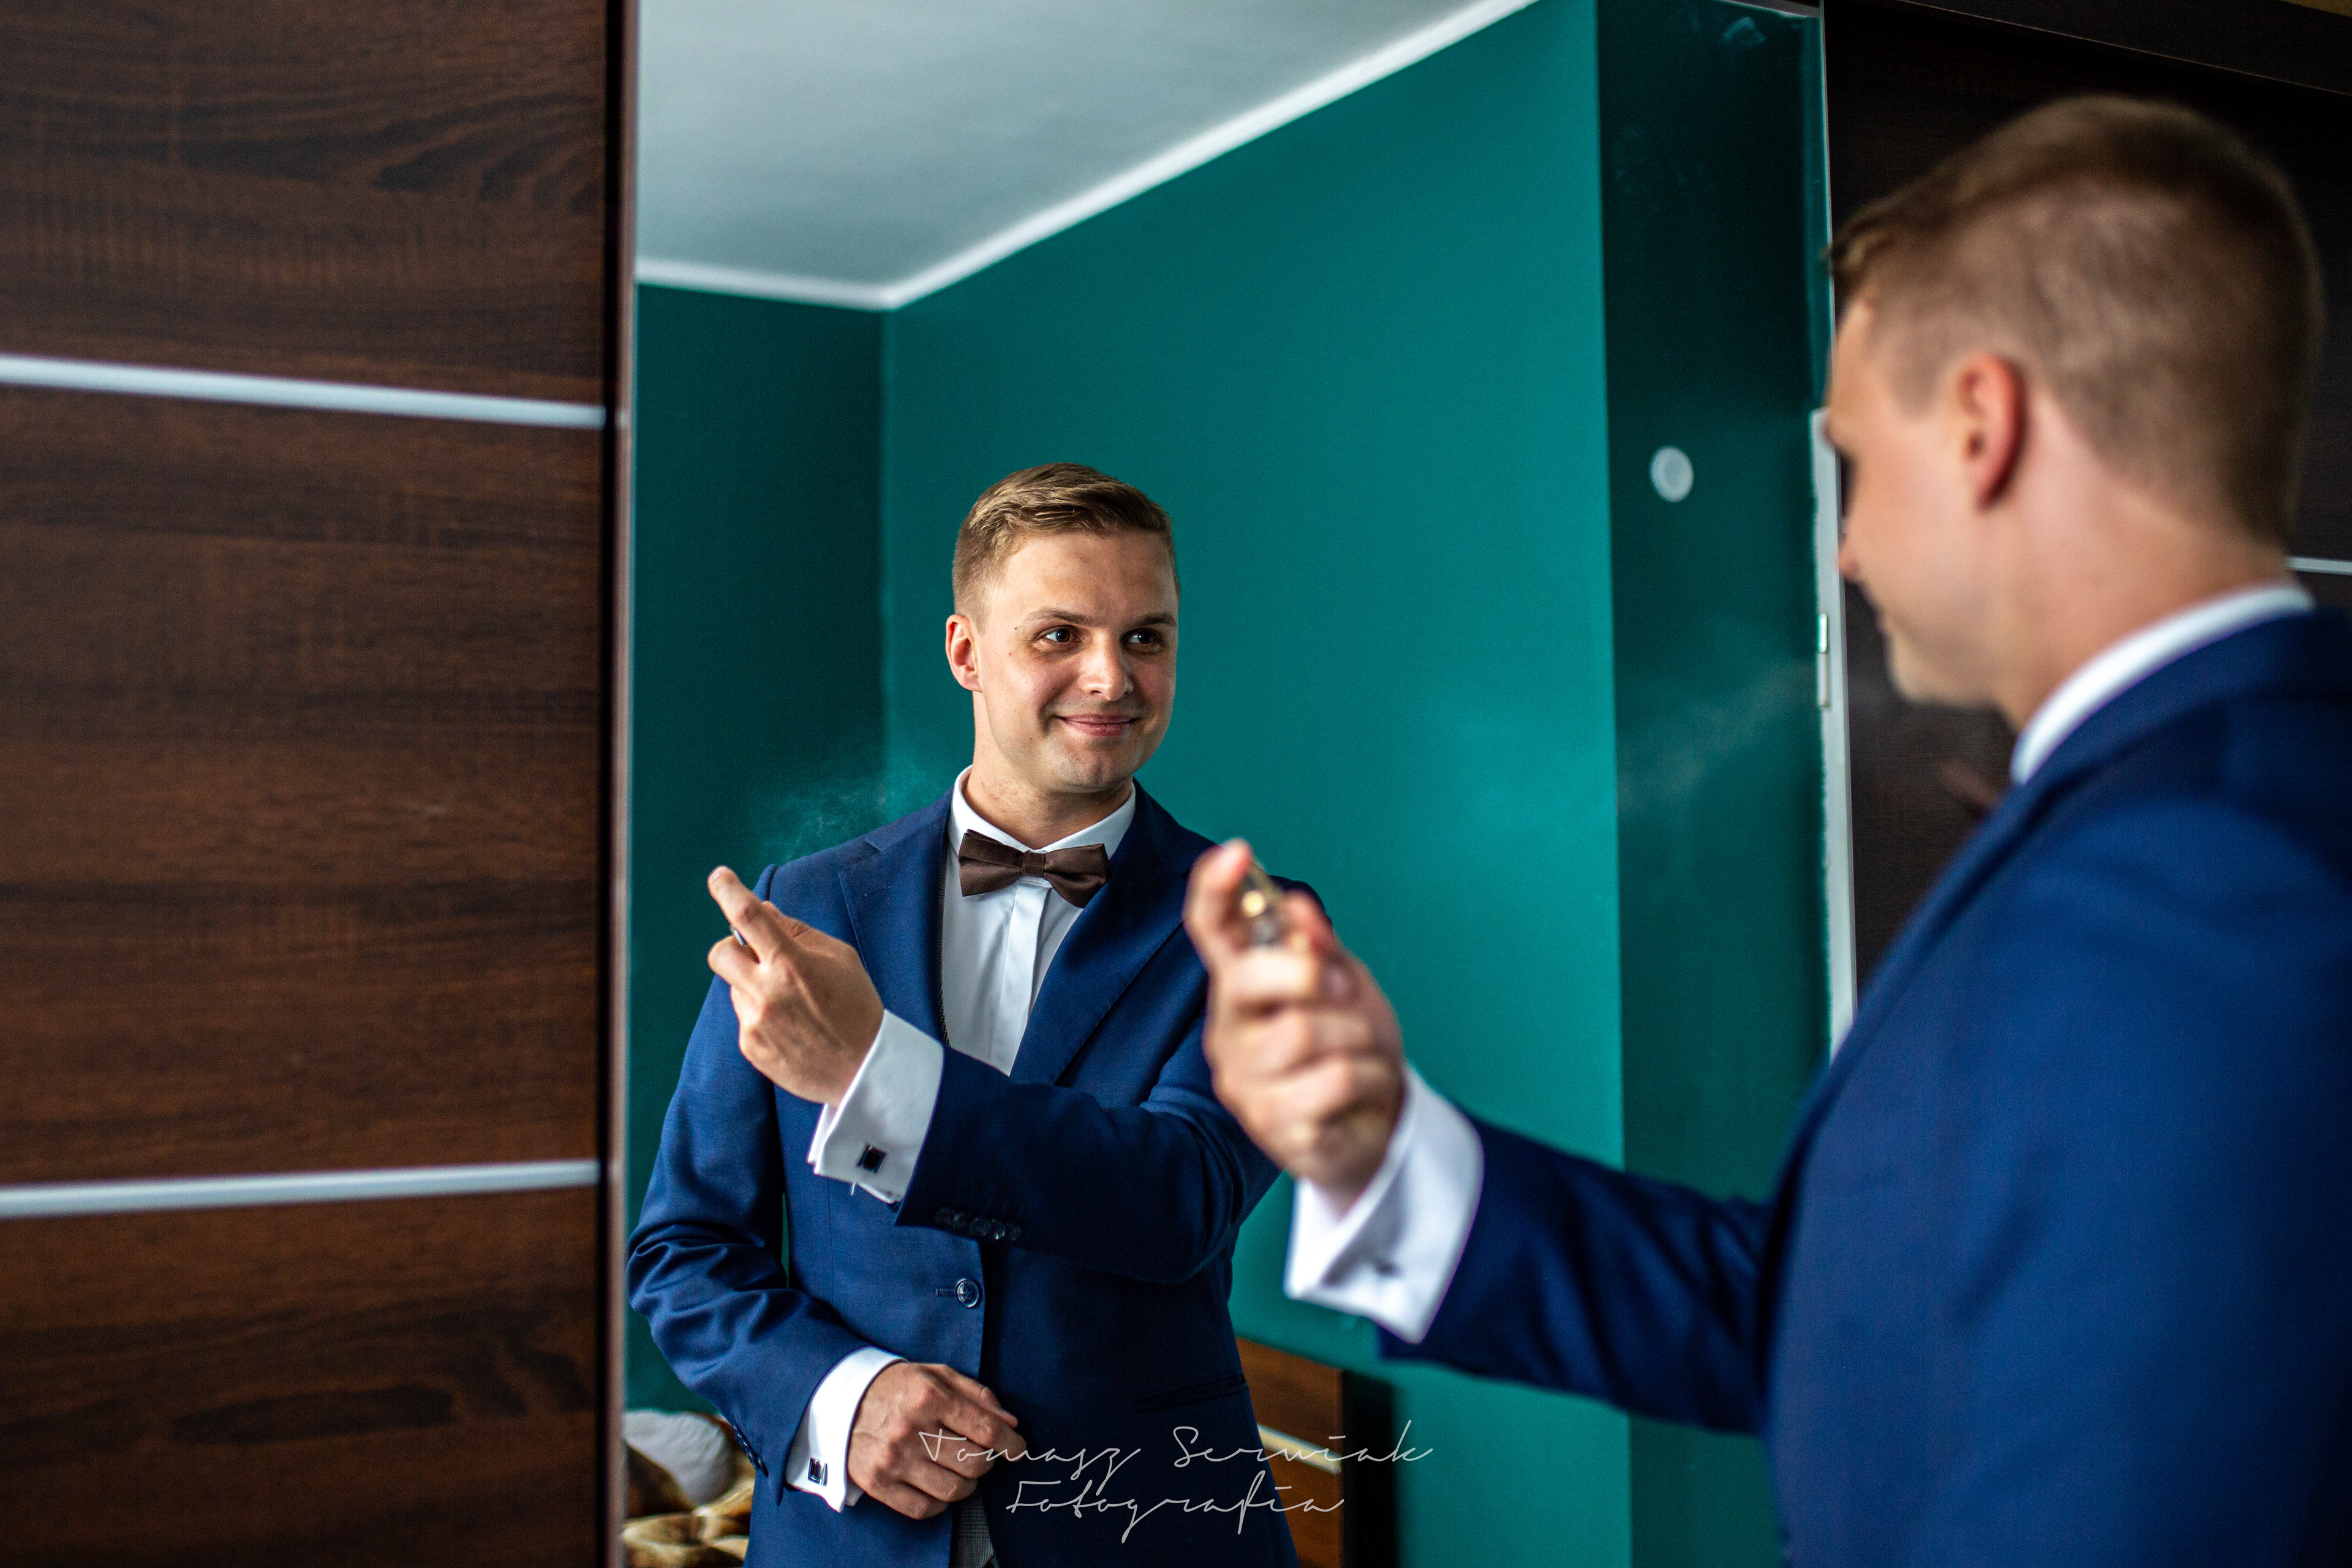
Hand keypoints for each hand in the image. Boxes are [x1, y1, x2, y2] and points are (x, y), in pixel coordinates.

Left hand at [705, 866, 884, 1103]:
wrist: (864, 1070)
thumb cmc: (857, 1007)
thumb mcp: (840, 958)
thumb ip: (798, 932)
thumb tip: (763, 912)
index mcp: (791, 964)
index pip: (748, 917)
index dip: (728, 891)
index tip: (719, 877)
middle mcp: (765, 993)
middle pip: (720, 953)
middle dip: (733, 947)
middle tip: (757, 955)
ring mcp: (754, 1022)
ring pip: (735, 986)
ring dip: (754, 984)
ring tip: (793, 1004)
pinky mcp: (750, 1046)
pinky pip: (744, 1016)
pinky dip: (761, 1013)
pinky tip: (791, 1026)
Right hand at [848, 1362, 1028, 1519]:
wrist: (840, 1400)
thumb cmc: (898, 1387)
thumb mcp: (938, 1375)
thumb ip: (977, 1395)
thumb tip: (1011, 1424)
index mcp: (929, 1397)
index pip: (986, 1430)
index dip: (1011, 1444)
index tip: (1018, 1449)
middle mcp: (910, 1430)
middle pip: (974, 1463)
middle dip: (987, 1462)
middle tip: (981, 1455)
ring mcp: (892, 1460)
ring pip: (953, 1489)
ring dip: (967, 1484)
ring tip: (961, 1471)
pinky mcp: (878, 1483)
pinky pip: (924, 1508)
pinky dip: (941, 1502)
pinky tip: (939, 1485)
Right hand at [1183, 841, 1406, 1205]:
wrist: (1381, 1125)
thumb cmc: (1352, 1047)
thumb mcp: (1345, 987)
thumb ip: (1320, 949)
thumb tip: (1298, 906)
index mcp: (1241, 987)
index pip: (1210, 931)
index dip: (1215, 889)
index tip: (1237, 851)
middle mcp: (1230, 1030)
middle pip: (1245, 979)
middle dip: (1307, 973)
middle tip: (1340, 990)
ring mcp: (1245, 1081)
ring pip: (1301, 1030)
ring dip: (1355, 1036)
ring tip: (1362, 1053)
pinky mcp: (1273, 1125)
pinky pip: (1333, 1079)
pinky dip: (1370, 1078)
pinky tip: (1363, 1090)